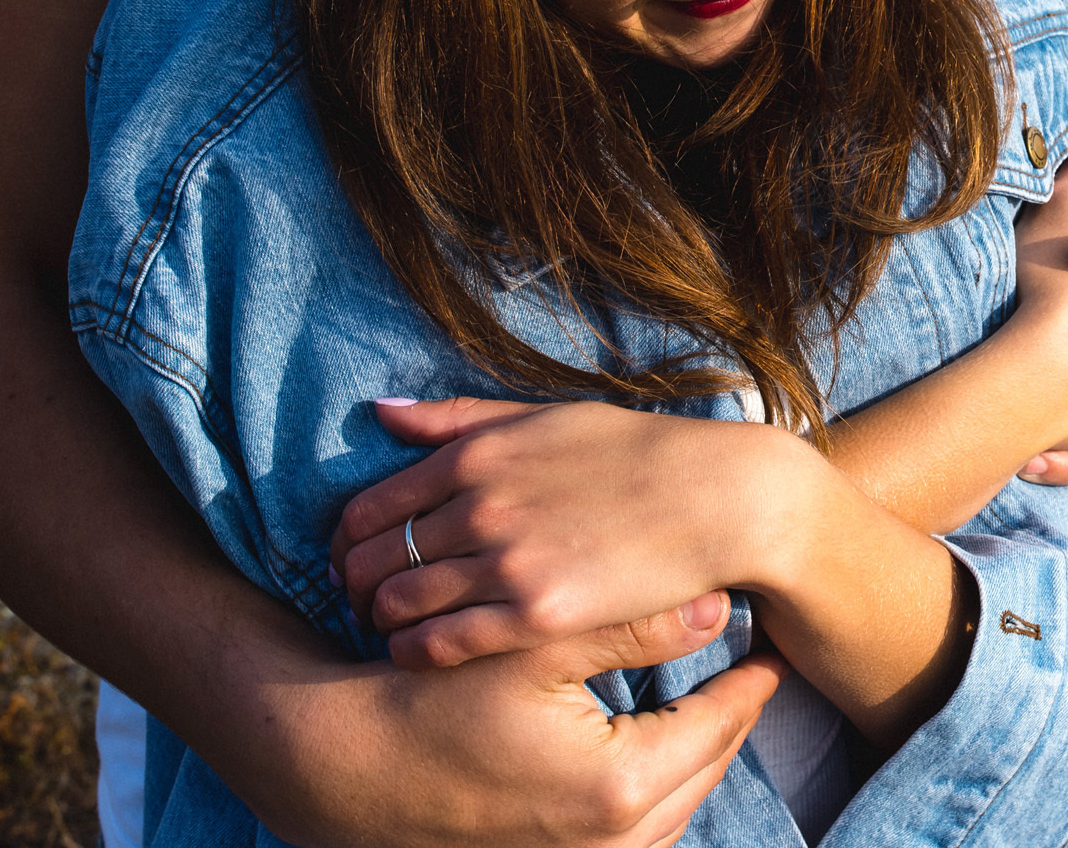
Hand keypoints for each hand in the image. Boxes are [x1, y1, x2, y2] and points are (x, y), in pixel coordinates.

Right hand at [255, 636, 783, 847]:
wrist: (348, 768)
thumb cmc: (436, 699)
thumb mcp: (537, 648)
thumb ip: (632, 628)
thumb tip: (719, 607)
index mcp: (621, 786)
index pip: (720, 722)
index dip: (752, 674)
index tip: (775, 636)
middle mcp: (617, 840)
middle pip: (709, 765)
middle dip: (733, 711)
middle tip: (756, 659)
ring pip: (681, 801)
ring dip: (700, 749)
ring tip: (716, 694)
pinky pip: (643, 828)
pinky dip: (662, 784)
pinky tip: (659, 742)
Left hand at [332, 398, 799, 669]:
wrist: (719, 498)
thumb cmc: (638, 453)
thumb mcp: (547, 416)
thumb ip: (460, 417)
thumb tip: (381, 413)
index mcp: (477, 454)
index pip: (368, 508)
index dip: (348, 543)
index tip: (356, 561)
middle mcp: (480, 505)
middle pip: (372, 559)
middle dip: (353, 587)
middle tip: (362, 605)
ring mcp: (507, 562)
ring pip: (398, 605)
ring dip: (382, 623)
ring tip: (393, 632)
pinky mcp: (538, 614)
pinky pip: (441, 644)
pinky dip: (415, 653)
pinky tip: (425, 655)